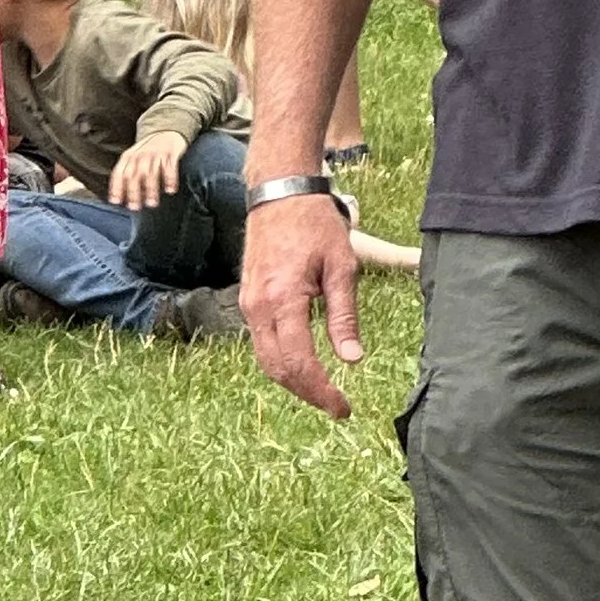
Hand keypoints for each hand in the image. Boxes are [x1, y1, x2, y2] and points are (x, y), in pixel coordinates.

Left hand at [109, 133, 184, 210]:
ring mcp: (156, 154)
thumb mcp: (133, 158)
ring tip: (152, 203)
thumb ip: (126, 174)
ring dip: (151, 189)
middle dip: (133, 192)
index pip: (119, 173)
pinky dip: (170, 179)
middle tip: (135, 207)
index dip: (116, 188)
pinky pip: (169, 167)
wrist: (166, 131)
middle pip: (134, 175)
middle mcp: (141, 156)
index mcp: (128, 157)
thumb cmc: (148, 152)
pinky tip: (170, 190)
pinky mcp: (170, 153)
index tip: (116, 202)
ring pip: (151, 173)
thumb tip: (119, 198)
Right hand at [241, 189, 362, 419]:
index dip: (321, 391)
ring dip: (293, 381)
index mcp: (283, 298)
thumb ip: (344, 316)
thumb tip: (351, 359)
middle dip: (307, 393)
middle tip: (337, 405)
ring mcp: (248, 303)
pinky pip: (261, 342)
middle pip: (277, 369)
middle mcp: (258, 307)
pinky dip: (281, 361)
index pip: (299, 362)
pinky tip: (303, 364)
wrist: (279, 193)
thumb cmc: (315, 225)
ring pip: (266, 360)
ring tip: (323, 391)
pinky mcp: (248, 299)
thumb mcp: (342, 267)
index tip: (343, 407)